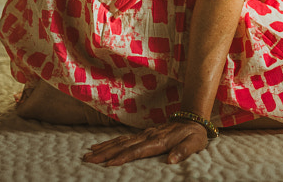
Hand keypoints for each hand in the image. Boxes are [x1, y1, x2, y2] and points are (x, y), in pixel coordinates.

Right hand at [82, 121, 208, 165]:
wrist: (192, 118)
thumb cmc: (194, 135)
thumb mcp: (194, 143)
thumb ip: (184, 151)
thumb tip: (172, 160)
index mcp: (159, 141)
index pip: (138, 150)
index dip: (124, 157)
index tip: (109, 164)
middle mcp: (148, 137)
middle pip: (124, 146)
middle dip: (106, 153)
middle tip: (88, 160)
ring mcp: (143, 135)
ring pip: (120, 142)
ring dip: (104, 148)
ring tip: (88, 155)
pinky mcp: (142, 134)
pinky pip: (123, 139)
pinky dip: (110, 143)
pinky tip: (98, 147)